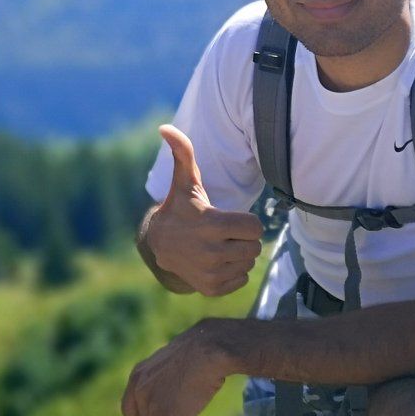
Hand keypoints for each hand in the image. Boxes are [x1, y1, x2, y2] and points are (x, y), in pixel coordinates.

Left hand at [120, 323, 229, 415]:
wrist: (209, 350)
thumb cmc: (201, 352)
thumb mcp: (174, 363)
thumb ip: (164, 382)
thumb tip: (173, 401)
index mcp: (138, 376)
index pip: (130, 410)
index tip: (171, 409)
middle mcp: (138, 392)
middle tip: (189, 408)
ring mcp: (150, 408)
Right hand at [143, 126, 264, 295]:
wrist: (159, 245)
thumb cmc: (180, 208)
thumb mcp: (184, 181)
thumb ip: (183, 152)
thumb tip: (165, 127)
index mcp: (212, 224)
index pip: (255, 227)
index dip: (246, 222)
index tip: (230, 219)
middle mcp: (212, 252)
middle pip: (255, 247)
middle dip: (244, 239)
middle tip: (225, 233)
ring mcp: (211, 273)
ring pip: (248, 263)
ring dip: (239, 255)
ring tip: (219, 246)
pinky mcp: (211, 288)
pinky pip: (241, 280)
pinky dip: (233, 271)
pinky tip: (216, 261)